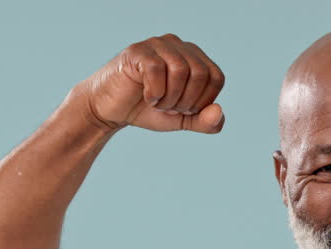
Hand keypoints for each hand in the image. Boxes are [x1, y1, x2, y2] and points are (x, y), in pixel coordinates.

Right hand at [74, 32, 224, 132]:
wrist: (112, 109)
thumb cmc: (148, 109)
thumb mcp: (182, 120)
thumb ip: (205, 122)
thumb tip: (219, 111)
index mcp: (194, 58)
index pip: (216, 77)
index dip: (203, 101)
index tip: (183, 109)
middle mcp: (178, 46)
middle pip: (201, 73)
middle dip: (186, 100)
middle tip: (168, 107)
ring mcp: (158, 44)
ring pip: (181, 70)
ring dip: (170, 97)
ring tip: (157, 102)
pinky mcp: (137, 50)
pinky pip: (157, 69)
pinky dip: (154, 92)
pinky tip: (146, 96)